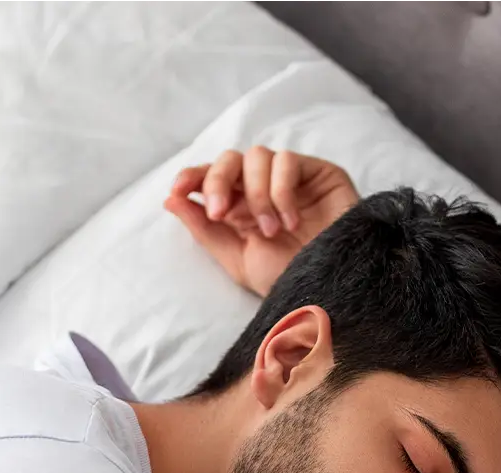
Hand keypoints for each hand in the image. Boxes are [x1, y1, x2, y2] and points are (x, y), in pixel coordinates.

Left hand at [163, 148, 358, 297]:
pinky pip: (287, 161)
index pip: (209, 177)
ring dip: (257, 195)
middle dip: (218, 181)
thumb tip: (171, 199)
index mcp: (239, 206)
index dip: (192, 176)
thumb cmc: (286, 278)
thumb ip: (204, 229)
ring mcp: (290, 178)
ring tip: (270, 231)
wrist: (328, 288)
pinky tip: (291, 221)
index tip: (177, 190)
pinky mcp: (317, 172)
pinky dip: (282, 191)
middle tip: (220, 213)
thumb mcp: (236, 259)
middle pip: (230, 159)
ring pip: (258, 156)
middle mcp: (261, 187)